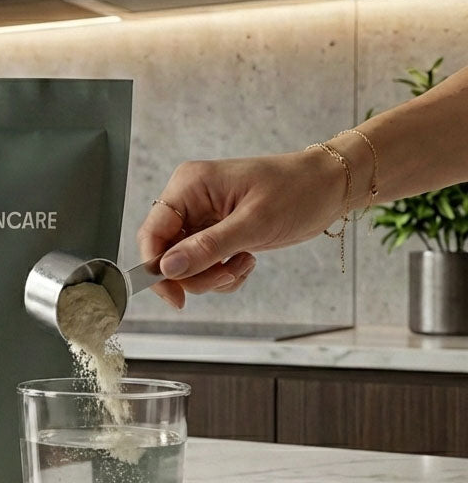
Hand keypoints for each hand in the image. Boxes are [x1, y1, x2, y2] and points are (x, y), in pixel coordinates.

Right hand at [137, 150, 348, 308]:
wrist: (329, 187)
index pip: (152, 232)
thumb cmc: (297, 191)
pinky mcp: (216, 233)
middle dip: (195, 274)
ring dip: (213, 276)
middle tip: (227, 275)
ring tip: (244, 264)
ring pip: (186, 264)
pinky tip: (247, 261)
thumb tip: (168, 268)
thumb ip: (207, 247)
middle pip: (167, 253)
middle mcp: (190, 200)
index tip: (175, 297)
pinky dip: (223, 273)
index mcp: (189, 186)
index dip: (156, 267)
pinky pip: (204, 265)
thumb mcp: (253, 222)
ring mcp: (203, 218)